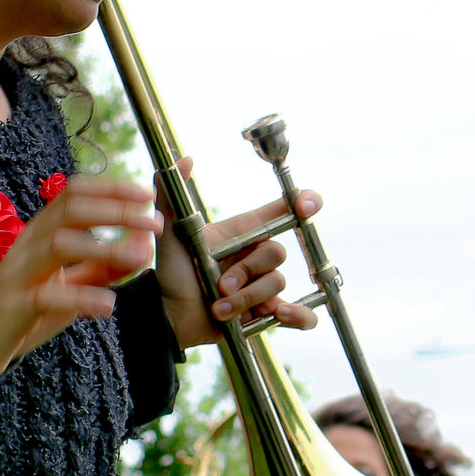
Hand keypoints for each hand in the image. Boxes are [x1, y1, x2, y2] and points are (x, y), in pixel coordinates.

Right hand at [0, 178, 162, 376]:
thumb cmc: (28, 304)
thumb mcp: (71, 282)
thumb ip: (104, 265)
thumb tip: (143, 246)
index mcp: (43, 231)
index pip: (75, 194)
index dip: (112, 189)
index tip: (148, 194)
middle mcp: (30, 243)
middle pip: (71, 210)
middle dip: (116, 210)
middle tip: (155, 220)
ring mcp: (20, 272)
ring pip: (58, 245)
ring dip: (103, 246)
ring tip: (139, 256)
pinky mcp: (15, 307)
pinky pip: (46, 296)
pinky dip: (79, 298)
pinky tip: (107, 305)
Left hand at [157, 158, 322, 348]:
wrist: (168, 315)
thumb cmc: (171, 273)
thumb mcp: (170, 233)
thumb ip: (171, 195)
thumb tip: (183, 159)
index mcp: (242, 233)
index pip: (280, 213)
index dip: (303, 202)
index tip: (306, 205)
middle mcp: (255, 257)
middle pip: (276, 253)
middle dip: (246, 271)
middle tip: (219, 285)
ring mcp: (262, 286)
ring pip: (276, 284)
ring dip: (245, 298)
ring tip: (219, 307)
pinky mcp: (267, 313)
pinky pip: (303, 316)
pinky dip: (298, 316)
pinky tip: (280, 314)